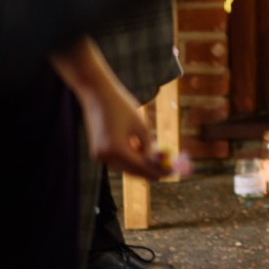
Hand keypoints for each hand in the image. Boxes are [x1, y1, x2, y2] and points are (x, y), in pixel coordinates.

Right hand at [51, 40, 168, 180]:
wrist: (97, 95)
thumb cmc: (122, 105)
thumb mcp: (140, 125)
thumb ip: (147, 144)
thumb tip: (155, 160)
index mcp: (116, 149)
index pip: (141, 167)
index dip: (157, 172)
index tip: (171, 173)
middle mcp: (105, 156)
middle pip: (132, 171)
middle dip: (150, 171)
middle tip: (167, 171)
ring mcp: (99, 155)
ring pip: (124, 167)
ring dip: (140, 165)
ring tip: (158, 161)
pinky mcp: (97, 151)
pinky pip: (117, 160)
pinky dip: (130, 159)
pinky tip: (142, 153)